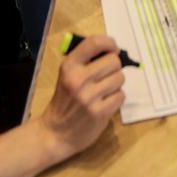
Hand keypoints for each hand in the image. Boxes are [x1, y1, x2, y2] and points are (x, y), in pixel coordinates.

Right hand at [41, 34, 124, 160]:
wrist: (55, 133)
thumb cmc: (64, 101)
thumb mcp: (67, 76)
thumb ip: (86, 61)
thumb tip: (113, 51)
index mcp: (69, 66)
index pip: (94, 42)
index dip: (109, 43)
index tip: (113, 49)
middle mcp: (78, 79)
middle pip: (114, 61)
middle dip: (114, 68)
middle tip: (105, 77)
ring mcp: (89, 97)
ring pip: (120, 78)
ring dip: (115, 84)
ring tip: (103, 92)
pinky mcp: (99, 112)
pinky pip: (121, 95)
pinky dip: (116, 99)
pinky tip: (105, 103)